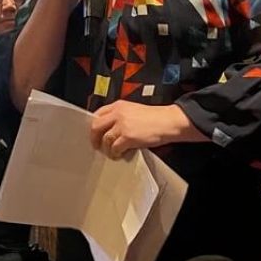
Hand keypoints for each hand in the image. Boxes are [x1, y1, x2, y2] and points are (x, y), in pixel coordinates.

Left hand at [90, 102, 204, 158]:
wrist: (167, 122)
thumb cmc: (154, 117)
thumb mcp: (133, 110)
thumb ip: (120, 116)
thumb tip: (109, 128)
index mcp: (118, 105)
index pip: (98, 114)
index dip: (94, 125)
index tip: (95, 133)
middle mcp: (118, 114)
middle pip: (96, 126)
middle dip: (94, 138)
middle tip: (97, 146)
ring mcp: (122, 125)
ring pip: (105, 139)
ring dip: (106, 149)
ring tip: (112, 153)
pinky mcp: (128, 137)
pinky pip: (114, 148)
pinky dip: (115, 153)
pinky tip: (119, 155)